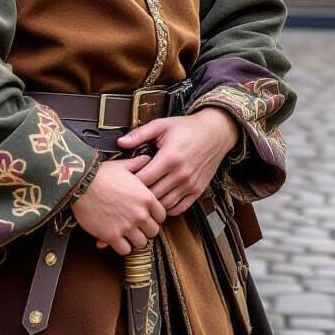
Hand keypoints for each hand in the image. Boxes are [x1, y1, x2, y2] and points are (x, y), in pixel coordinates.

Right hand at [71, 154, 165, 255]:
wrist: (81, 184)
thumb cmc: (102, 173)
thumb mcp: (124, 165)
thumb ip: (139, 163)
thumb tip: (147, 158)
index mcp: (146, 197)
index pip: (162, 215)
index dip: (155, 216)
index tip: (148, 216)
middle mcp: (140, 214)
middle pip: (153, 231)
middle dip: (146, 229)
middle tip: (138, 226)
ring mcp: (126, 226)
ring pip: (141, 243)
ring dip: (135, 239)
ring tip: (128, 234)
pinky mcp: (112, 236)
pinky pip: (125, 250)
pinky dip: (122, 247)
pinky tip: (117, 239)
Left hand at [114, 108, 239, 216]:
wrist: (215, 132)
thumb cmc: (187, 127)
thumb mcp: (162, 125)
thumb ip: (140, 134)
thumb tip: (119, 142)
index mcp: (169, 157)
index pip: (143, 180)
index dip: (130, 182)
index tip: (125, 180)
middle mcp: (181, 174)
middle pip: (152, 195)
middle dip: (139, 195)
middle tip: (130, 192)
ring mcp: (190, 184)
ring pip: (164, 205)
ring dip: (152, 204)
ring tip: (144, 197)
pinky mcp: (198, 190)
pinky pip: (179, 208)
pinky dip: (168, 208)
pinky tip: (160, 201)